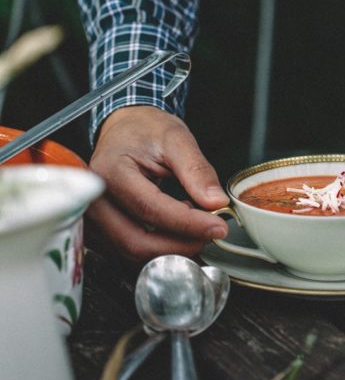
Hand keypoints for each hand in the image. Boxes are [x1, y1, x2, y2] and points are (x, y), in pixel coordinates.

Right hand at [86, 106, 228, 263]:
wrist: (123, 128)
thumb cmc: (144, 130)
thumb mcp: (176, 138)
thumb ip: (197, 171)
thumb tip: (215, 202)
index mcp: (110, 172)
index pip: (150, 209)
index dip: (188, 224)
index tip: (217, 226)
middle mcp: (93, 199)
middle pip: (136, 241)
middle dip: (180, 245)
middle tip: (210, 233)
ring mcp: (91, 218)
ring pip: (132, 251)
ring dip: (170, 247)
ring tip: (193, 223)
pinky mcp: (98, 230)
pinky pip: (128, 250)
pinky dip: (157, 247)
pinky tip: (175, 228)